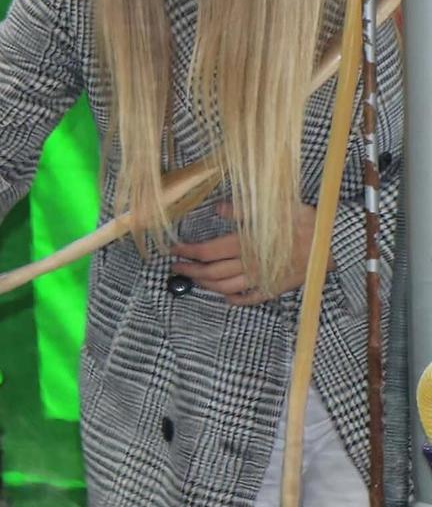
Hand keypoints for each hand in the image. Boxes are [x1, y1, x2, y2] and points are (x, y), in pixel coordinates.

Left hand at [171, 203, 316, 304]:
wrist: (334, 240)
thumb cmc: (303, 220)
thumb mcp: (272, 206)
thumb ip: (241, 209)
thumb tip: (216, 210)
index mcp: (246, 243)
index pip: (207, 251)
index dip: (187, 251)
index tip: (173, 250)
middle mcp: (251, 263)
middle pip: (211, 272)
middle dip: (189, 271)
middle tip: (175, 267)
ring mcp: (263, 278)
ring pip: (226, 287)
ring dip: (206, 285)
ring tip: (194, 279)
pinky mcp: (276, 287)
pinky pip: (250, 298)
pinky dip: (234, 299)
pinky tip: (225, 297)